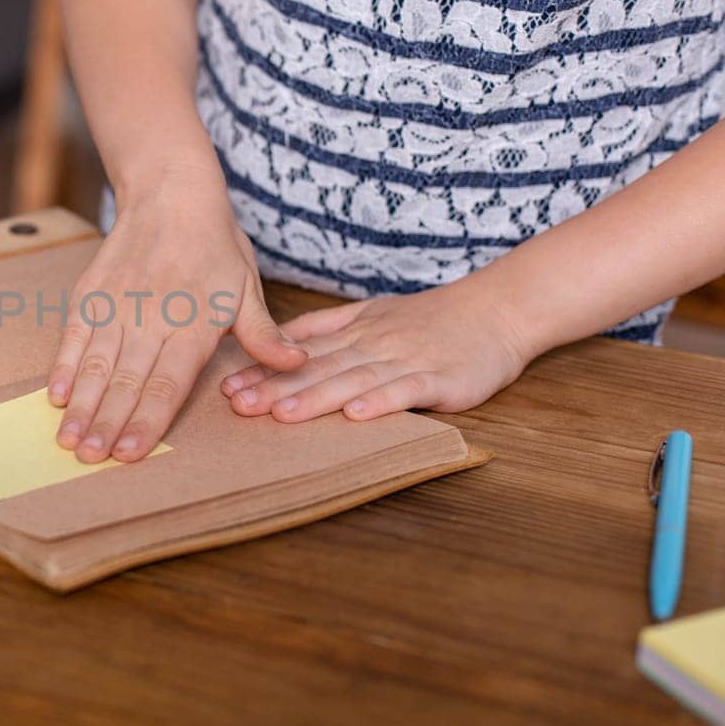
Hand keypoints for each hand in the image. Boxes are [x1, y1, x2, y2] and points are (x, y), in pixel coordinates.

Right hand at [50, 166, 306, 462]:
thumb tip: (296, 364)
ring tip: (69, 439)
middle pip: (127, 380)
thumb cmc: (214, 243)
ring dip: (82, 405)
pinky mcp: (91, 293)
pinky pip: (73, 336)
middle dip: (107, 423)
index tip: (130, 452)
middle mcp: (151, 317)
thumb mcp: (245, 287)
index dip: (148, 420)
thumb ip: (263, 333)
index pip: (167, 382)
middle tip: (90, 458)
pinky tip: (55, 396)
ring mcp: (117, 305)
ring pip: (96, 364)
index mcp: (193, 323)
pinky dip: (63, 366)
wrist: (171, 190)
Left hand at [219, 279, 535, 422]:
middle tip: (238, 405)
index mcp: (356, 332)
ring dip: (317, 397)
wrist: (497, 310)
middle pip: (319, 367)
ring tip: (282, 414)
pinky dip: (382, 402)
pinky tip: (356, 416)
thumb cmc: (431, 319)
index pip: (301, 353)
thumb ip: (326, 328)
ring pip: (355, 379)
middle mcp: (375, 345)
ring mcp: (407, 361)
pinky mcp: (441, 378)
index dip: (263, 369)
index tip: (227, 386)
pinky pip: (407, 390)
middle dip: (275, 387)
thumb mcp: (372, 313)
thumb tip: (275, 339)